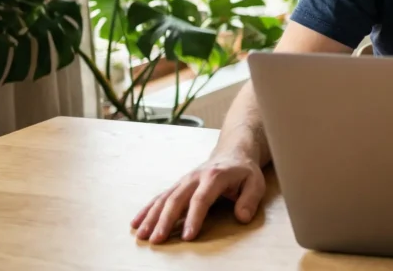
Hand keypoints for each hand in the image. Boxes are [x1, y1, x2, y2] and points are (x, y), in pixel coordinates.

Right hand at [131, 152, 264, 242]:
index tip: (188, 236)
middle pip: (177, 199)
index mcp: (215, 177)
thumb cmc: (244, 171)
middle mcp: (195, 177)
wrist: (232, 153)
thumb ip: (250, 199)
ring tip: (142, 235)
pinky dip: (147, 210)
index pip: (201, 199)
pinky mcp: (177, 185)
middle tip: (157, 240)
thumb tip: (242, 217)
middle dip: (166, 221)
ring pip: (164, 199)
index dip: (194, 218)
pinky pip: (159, 197)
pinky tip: (136, 223)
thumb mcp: (256, 182)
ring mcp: (184, 181)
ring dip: (151, 217)